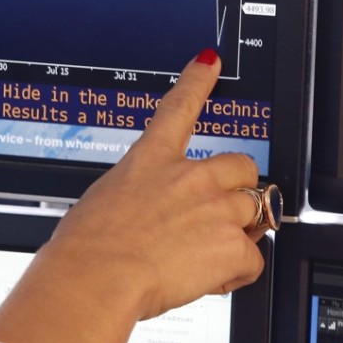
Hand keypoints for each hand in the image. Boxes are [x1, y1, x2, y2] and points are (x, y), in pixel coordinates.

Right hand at [0, 50, 268, 342]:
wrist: (94, 279)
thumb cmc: (86, 250)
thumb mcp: (103, 206)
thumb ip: (137, 201)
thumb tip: (147, 217)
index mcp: (150, 161)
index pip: (179, 107)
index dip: (197, 80)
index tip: (208, 62)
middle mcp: (190, 177)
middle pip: (242, 167)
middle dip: (238, 189)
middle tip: (218, 217)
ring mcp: (215, 208)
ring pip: (255, 211)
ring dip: (238, 234)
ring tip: (206, 259)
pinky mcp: (231, 245)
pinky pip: (253, 259)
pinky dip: (237, 273)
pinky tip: (211, 280)